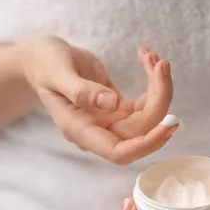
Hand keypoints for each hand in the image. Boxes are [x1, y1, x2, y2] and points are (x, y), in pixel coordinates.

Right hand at [19, 37, 176, 164]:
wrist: (41, 60)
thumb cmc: (43, 63)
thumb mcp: (56, 71)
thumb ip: (80, 90)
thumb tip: (112, 103)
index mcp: (79, 129)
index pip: (118, 151)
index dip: (146, 144)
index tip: (168, 125)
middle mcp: (98, 130)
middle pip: (141, 130)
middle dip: (159, 98)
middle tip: (162, 64)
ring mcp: (110, 120)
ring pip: (148, 116)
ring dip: (159, 88)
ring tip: (155, 57)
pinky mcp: (118, 107)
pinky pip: (145, 103)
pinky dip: (153, 83)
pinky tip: (148, 59)